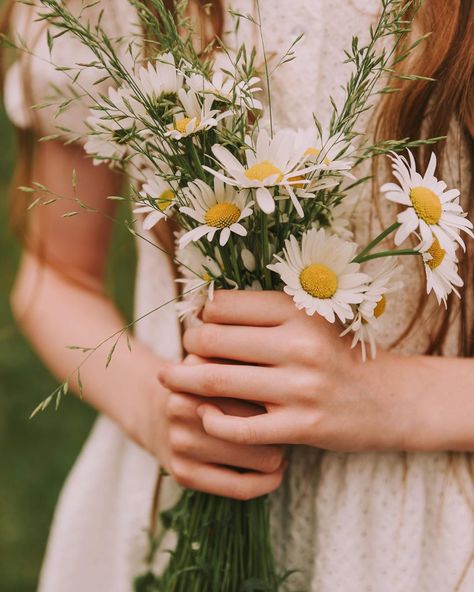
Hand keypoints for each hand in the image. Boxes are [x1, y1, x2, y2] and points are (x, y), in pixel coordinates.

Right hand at [148, 355, 284, 499]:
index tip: (292, 394)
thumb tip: (290, 371)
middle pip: (267, 420)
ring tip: (276, 442)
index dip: (284, 391)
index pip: (263, 385)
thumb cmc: (206, 381)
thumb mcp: (222, 357)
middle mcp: (183, 404)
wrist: (153, 409)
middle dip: (282, 422)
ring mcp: (181, 440)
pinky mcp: (183, 472)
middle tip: (285, 421)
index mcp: (198, 370)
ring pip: (263, 457)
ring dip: (277, 452)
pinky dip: (267, 482)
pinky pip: (242, 488)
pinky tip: (274, 470)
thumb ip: (252, 356)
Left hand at [159, 291, 412, 452]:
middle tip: (182, 351)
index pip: (223, 305)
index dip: (200, 313)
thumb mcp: (312, 320)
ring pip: (216, 380)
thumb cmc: (341, 355)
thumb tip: (205, 311)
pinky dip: (212, 422)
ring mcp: (299, 387)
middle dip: (188, 345)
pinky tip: (205, 416)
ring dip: (183, 381)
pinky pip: (239, 427)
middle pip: (212, 339)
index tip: (197, 323)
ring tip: (170, 380)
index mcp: (298, 311)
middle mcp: (297, 344)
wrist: (390, 399)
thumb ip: (266, 313)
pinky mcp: (302, 426)